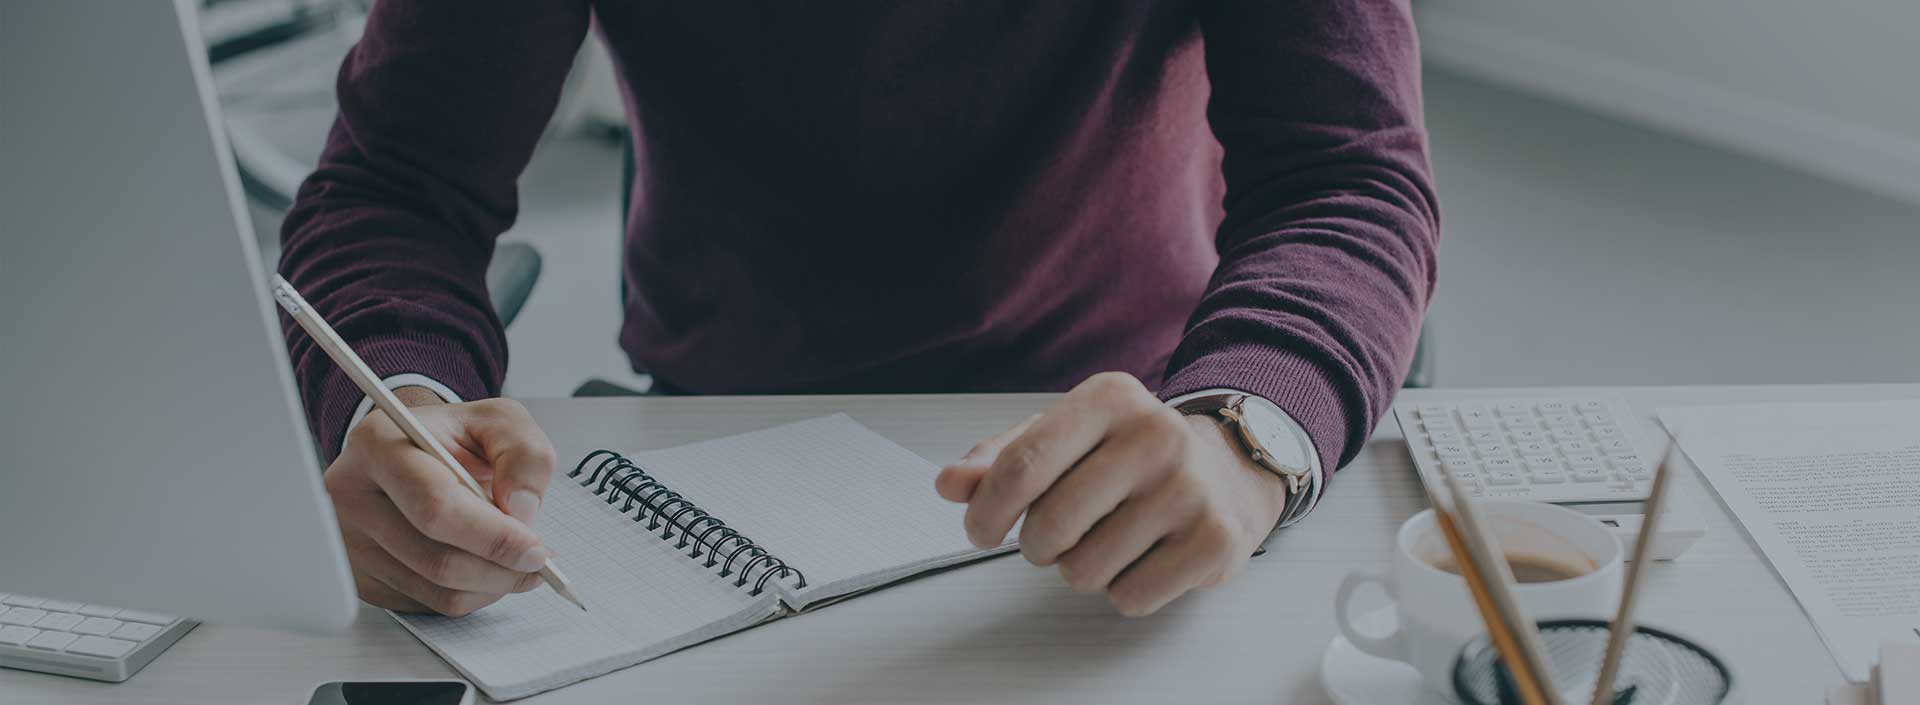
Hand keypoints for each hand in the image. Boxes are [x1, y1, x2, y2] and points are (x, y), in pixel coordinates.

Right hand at [324, 389, 558, 615]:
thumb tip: (522, 508)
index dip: (494, 536)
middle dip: (501, 568)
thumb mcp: (499, 422)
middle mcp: (351, 494)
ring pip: (436, 589)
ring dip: (492, 585)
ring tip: (517, 561)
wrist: (416, 452)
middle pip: (436, 558)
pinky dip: (470, 593)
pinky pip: (428, 603)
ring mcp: (349, 541)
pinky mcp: (360, 576)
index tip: (536, 549)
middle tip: (538, 561)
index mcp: (380, 444)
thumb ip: (524, 453)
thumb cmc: (454, 438)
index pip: (436, 506)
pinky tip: (485, 567)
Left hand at [934, 372, 1288, 615]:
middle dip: (1038, 545)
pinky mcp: (1214, 541)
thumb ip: (1000, 459)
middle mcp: (1157, 435)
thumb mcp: (1065, 438)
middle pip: (1050, 525)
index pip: (1023, 464)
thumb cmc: (1128, 457)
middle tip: (1057, 535)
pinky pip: (1129, 597)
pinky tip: (1144, 557)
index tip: (981, 531)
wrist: (1227, 470)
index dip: (988, 510)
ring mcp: (1191, 489)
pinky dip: (1123, 590)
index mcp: (1110, 398)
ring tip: (1108, 539)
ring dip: (1081, 569)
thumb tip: (949, 485)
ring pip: (1084, 570)